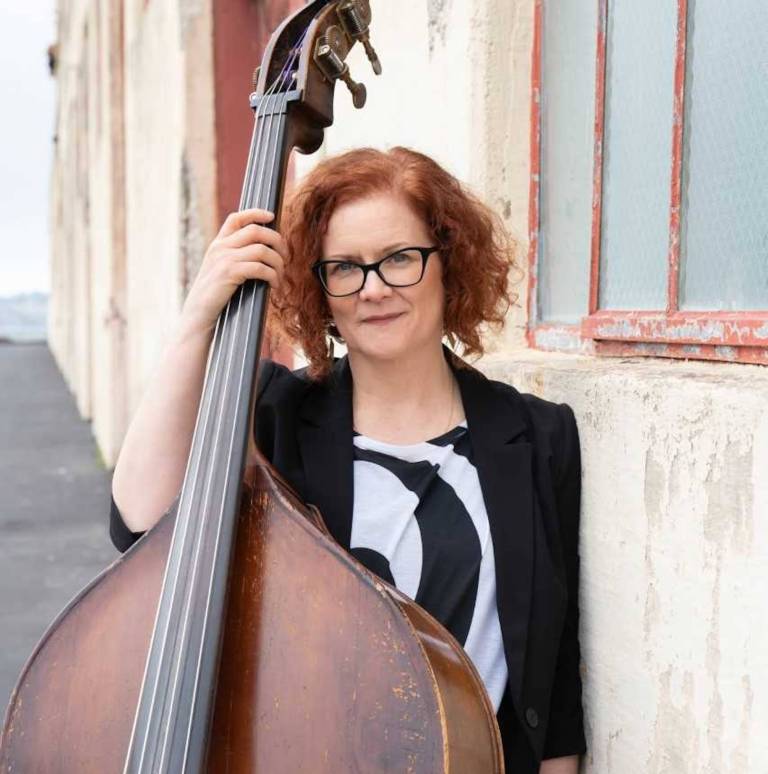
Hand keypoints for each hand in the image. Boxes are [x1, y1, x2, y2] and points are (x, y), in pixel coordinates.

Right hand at [179, 208, 286, 336]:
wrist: (198, 315)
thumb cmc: (215, 297)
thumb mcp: (220, 271)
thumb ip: (235, 259)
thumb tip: (263, 254)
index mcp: (218, 245)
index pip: (236, 218)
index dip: (255, 213)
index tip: (272, 216)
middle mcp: (220, 248)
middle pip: (256, 231)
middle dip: (277, 241)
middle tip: (285, 257)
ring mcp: (224, 259)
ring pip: (262, 249)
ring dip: (278, 263)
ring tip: (281, 276)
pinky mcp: (229, 273)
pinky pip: (260, 267)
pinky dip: (273, 276)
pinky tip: (275, 285)